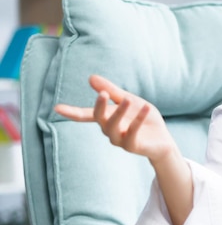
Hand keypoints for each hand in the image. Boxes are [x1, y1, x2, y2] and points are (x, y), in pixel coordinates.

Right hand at [54, 74, 175, 161]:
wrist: (162, 139)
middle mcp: (110, 130)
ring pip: (113, 128)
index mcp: (106, 118)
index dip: (72, 112)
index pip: (85, 115)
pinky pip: (132, 134)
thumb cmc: (143, 118)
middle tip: (103, 93)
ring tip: (127, 100)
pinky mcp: (133, 147)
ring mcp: (120, 140)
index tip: (56, 108)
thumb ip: (112, 91)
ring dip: (119, 113)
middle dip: (100, 107)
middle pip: (100, 119)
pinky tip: (145, 107)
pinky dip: (138, 120)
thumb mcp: (128, 100)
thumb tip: (90, 78)